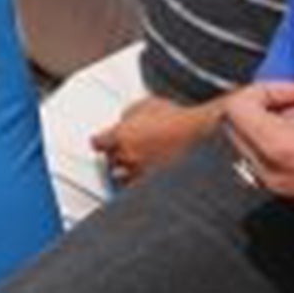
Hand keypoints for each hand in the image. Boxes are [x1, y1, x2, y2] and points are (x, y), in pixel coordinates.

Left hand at [93, 97, 214, 187]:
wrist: (196, 133)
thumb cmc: (174, 117)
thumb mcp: (146, 104)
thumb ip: (128, 114)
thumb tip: (124, 121)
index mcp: (121, 135)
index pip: (97, 143)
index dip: (100, 142)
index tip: (101, 142)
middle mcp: (127, 155)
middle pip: (109, 161)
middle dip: (113, 156)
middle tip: (121, 151)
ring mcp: (140, 171)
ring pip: (120, 178)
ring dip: (123, 172)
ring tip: (130, 167)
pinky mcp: (153, 182)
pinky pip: (136, 188)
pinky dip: (136, 185)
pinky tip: (140, 181)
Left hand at [224, 81, 293, 231]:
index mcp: (276, 147)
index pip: (236, 108)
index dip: (264, 89)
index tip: (293, 90)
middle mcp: (274, 174)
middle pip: (237, 131)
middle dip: (261, 108)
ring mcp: (289, 190)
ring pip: (255, 150)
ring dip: (274, 128)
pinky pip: (277, 166)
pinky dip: (287, 147)